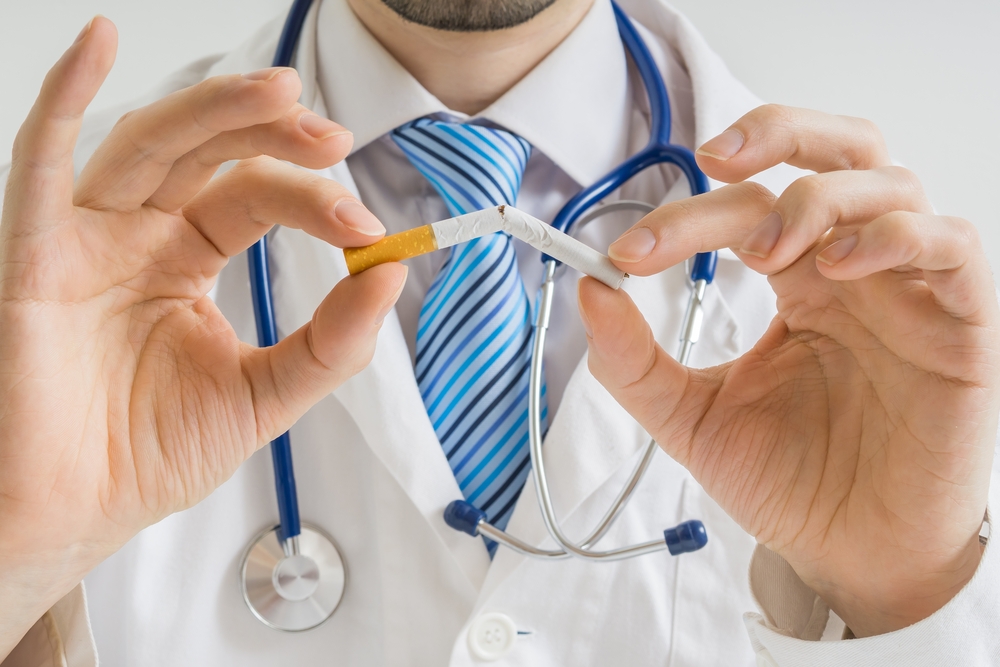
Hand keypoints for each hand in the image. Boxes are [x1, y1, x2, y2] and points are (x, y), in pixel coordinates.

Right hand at [0, 18, 405, 653]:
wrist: (76, 516)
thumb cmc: (148, 455)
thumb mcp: (262, 396)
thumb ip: (329, 343)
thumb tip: (390, 275)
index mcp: (185, 260)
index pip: (254, 199)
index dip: (314, 201)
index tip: (369, 230)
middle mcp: (136, 237)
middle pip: (209, 154)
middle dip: (273, 134)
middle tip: (333, 138)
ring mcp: (85, 239)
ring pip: (150, 144)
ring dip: (214, 109)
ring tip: (280, 93)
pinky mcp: (36, 257)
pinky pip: (39, 164)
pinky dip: (62, 96)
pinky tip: (96, 44)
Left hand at [578, 105, 998, 636]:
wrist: (849, 551)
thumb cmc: (787, 479)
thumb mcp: (692, 418)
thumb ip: (636, 360)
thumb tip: (588, 289)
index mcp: (797, 278)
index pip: (748, 207)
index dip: (686, 216)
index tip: (626, 254)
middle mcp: (854, 269)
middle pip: (836, 153)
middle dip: (777, 131)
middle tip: (715, 160)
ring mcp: (910, 291)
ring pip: (890, 185)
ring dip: (819, 199)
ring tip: (767, 253)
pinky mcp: (961, 325)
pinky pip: (952, 246)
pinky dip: (894, 237)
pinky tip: (838, 267)